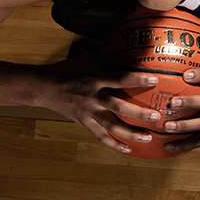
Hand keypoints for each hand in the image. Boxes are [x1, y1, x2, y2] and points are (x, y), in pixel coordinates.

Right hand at [40, 56, 172, 155]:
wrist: (43, 87)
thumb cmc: (67, 70)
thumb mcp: (86, 60)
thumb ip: (105, 59)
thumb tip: (125, 50)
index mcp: (95, 79)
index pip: (119, 79)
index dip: (136, 80)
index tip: (154, 80)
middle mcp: (92, 97)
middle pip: (118, 106)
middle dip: (138, 112)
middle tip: (156, 116)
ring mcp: (88, 112)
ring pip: (111, 125)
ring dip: (130, 133)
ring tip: (148, 138)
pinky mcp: (83, 122)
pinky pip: (100, 136)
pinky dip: (113, 144)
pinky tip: (128, 149)